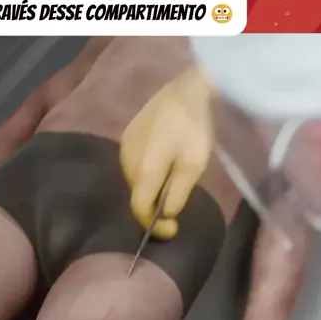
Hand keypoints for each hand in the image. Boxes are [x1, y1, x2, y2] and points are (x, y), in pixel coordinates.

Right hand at [120, 67, 213, 239]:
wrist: (188, 89)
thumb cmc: (195, 128)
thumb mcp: (194, 165)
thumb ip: (178, 194)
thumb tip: (166, 214)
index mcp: (143, 171)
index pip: (140, 209)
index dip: (154, 226)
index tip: (173, 230)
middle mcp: (127, 161)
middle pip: (137, 195)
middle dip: (154, 206)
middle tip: (176, 207)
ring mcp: (125, 146)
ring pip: (135, 180)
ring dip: (150, 188)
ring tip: (171, 184)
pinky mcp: (128, 134)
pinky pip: (134, 164)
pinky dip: (147, 172)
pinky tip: (163, 164)